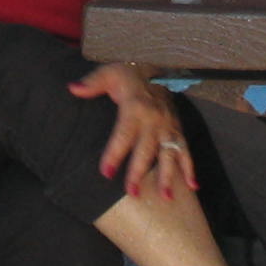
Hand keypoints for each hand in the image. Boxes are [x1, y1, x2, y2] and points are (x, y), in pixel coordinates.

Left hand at [71, 61, 192, 201]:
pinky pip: (186, 150)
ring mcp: (168, 126)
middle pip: (146, 149)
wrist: (155, 68)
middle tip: (132, 193)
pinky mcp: (177, 130)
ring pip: (169, 154)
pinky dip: (190, 168)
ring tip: (166, 197)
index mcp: (135, 107)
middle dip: (139, 172)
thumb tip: (73, 88)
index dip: (114, 153)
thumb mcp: (108, 73)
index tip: (106, 173)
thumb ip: (92, 83)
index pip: (123, 134)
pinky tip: (192, 187)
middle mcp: (154, 119)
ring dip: (168, 176)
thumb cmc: (127, 74)